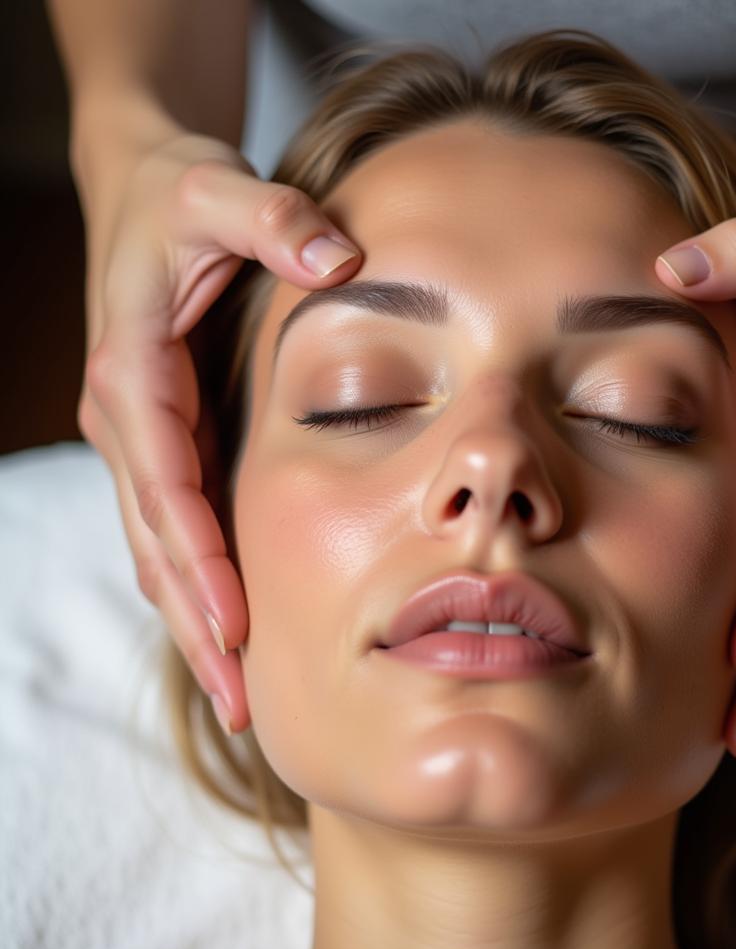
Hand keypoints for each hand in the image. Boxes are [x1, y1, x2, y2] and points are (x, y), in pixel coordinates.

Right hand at [78, 131, 361, 734]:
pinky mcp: (160, 443)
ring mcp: (139, 438)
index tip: (237, 630)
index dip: (201, 561)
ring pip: (161, 551)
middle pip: (159, 543)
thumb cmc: (181, 194)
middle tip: (242, 702)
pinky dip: (198, 587)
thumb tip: (338, 258)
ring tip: (238, 697)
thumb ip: (275, 217)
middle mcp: (127, 418)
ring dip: (195, 624)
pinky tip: (230, 634)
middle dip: (198, 625)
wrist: (142, 187)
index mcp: (135, 372)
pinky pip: (174, 530)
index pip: (166, 486)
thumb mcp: (221, 188)